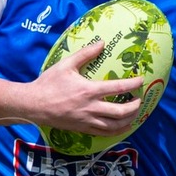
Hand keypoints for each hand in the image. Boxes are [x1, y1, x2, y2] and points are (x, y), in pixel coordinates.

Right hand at [21, 40, 147, 136]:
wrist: (33, 106)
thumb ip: (86, 54)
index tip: (141, 79)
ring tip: (136, 113)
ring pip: (115, 126)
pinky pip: (105, 133)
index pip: (119, 87)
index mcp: (89, 90)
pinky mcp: (83, 129)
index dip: (134, 84)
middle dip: (136, 106)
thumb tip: (102, 42)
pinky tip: (123, 126)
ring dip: (130, 120)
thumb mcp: (66, 64)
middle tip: (140, 99)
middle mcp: (91, 108)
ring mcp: (87, 121)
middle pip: (122, 111)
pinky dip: (117, 131)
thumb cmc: (49, 83)